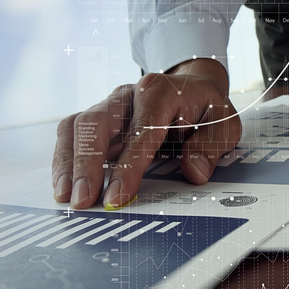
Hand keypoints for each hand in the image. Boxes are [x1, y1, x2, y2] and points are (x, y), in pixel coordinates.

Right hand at [52, 58, 240, 208]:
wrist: (192, 87)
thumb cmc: (205, 109)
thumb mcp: (224, 124)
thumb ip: (211, 146)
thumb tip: (194, 172)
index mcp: (159, 92)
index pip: (139, 131)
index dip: (126, 166)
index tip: (116, 197)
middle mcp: (127, 94)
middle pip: (96, 123)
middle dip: (86, 164)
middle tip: (82, 200)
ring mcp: (109, 105)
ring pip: (76, 126)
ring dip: (68, 163)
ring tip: (66, 197)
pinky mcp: (98, 117)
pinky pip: (71, 133)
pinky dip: (64, 159)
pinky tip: (64, 185)